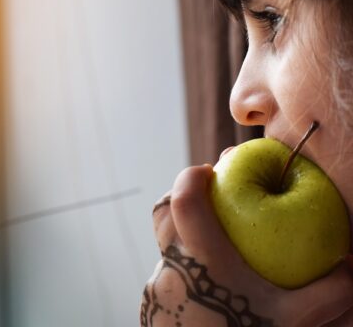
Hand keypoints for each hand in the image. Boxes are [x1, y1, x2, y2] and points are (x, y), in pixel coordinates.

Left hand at [140, 164, 352, 326]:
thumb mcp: (295, 321)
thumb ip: (328, 292)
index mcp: (201, 260)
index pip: (182, 201)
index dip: (189, 177)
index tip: (205, 169)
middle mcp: (170, 269)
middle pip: (163, 216)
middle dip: (183, 200)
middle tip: (210, 200)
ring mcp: (155, 290)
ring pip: (164, 247)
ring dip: (185, 238)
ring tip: (215, 249)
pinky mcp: (151, 308)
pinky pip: (164, 275)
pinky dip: (183, 269)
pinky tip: (208, 287)